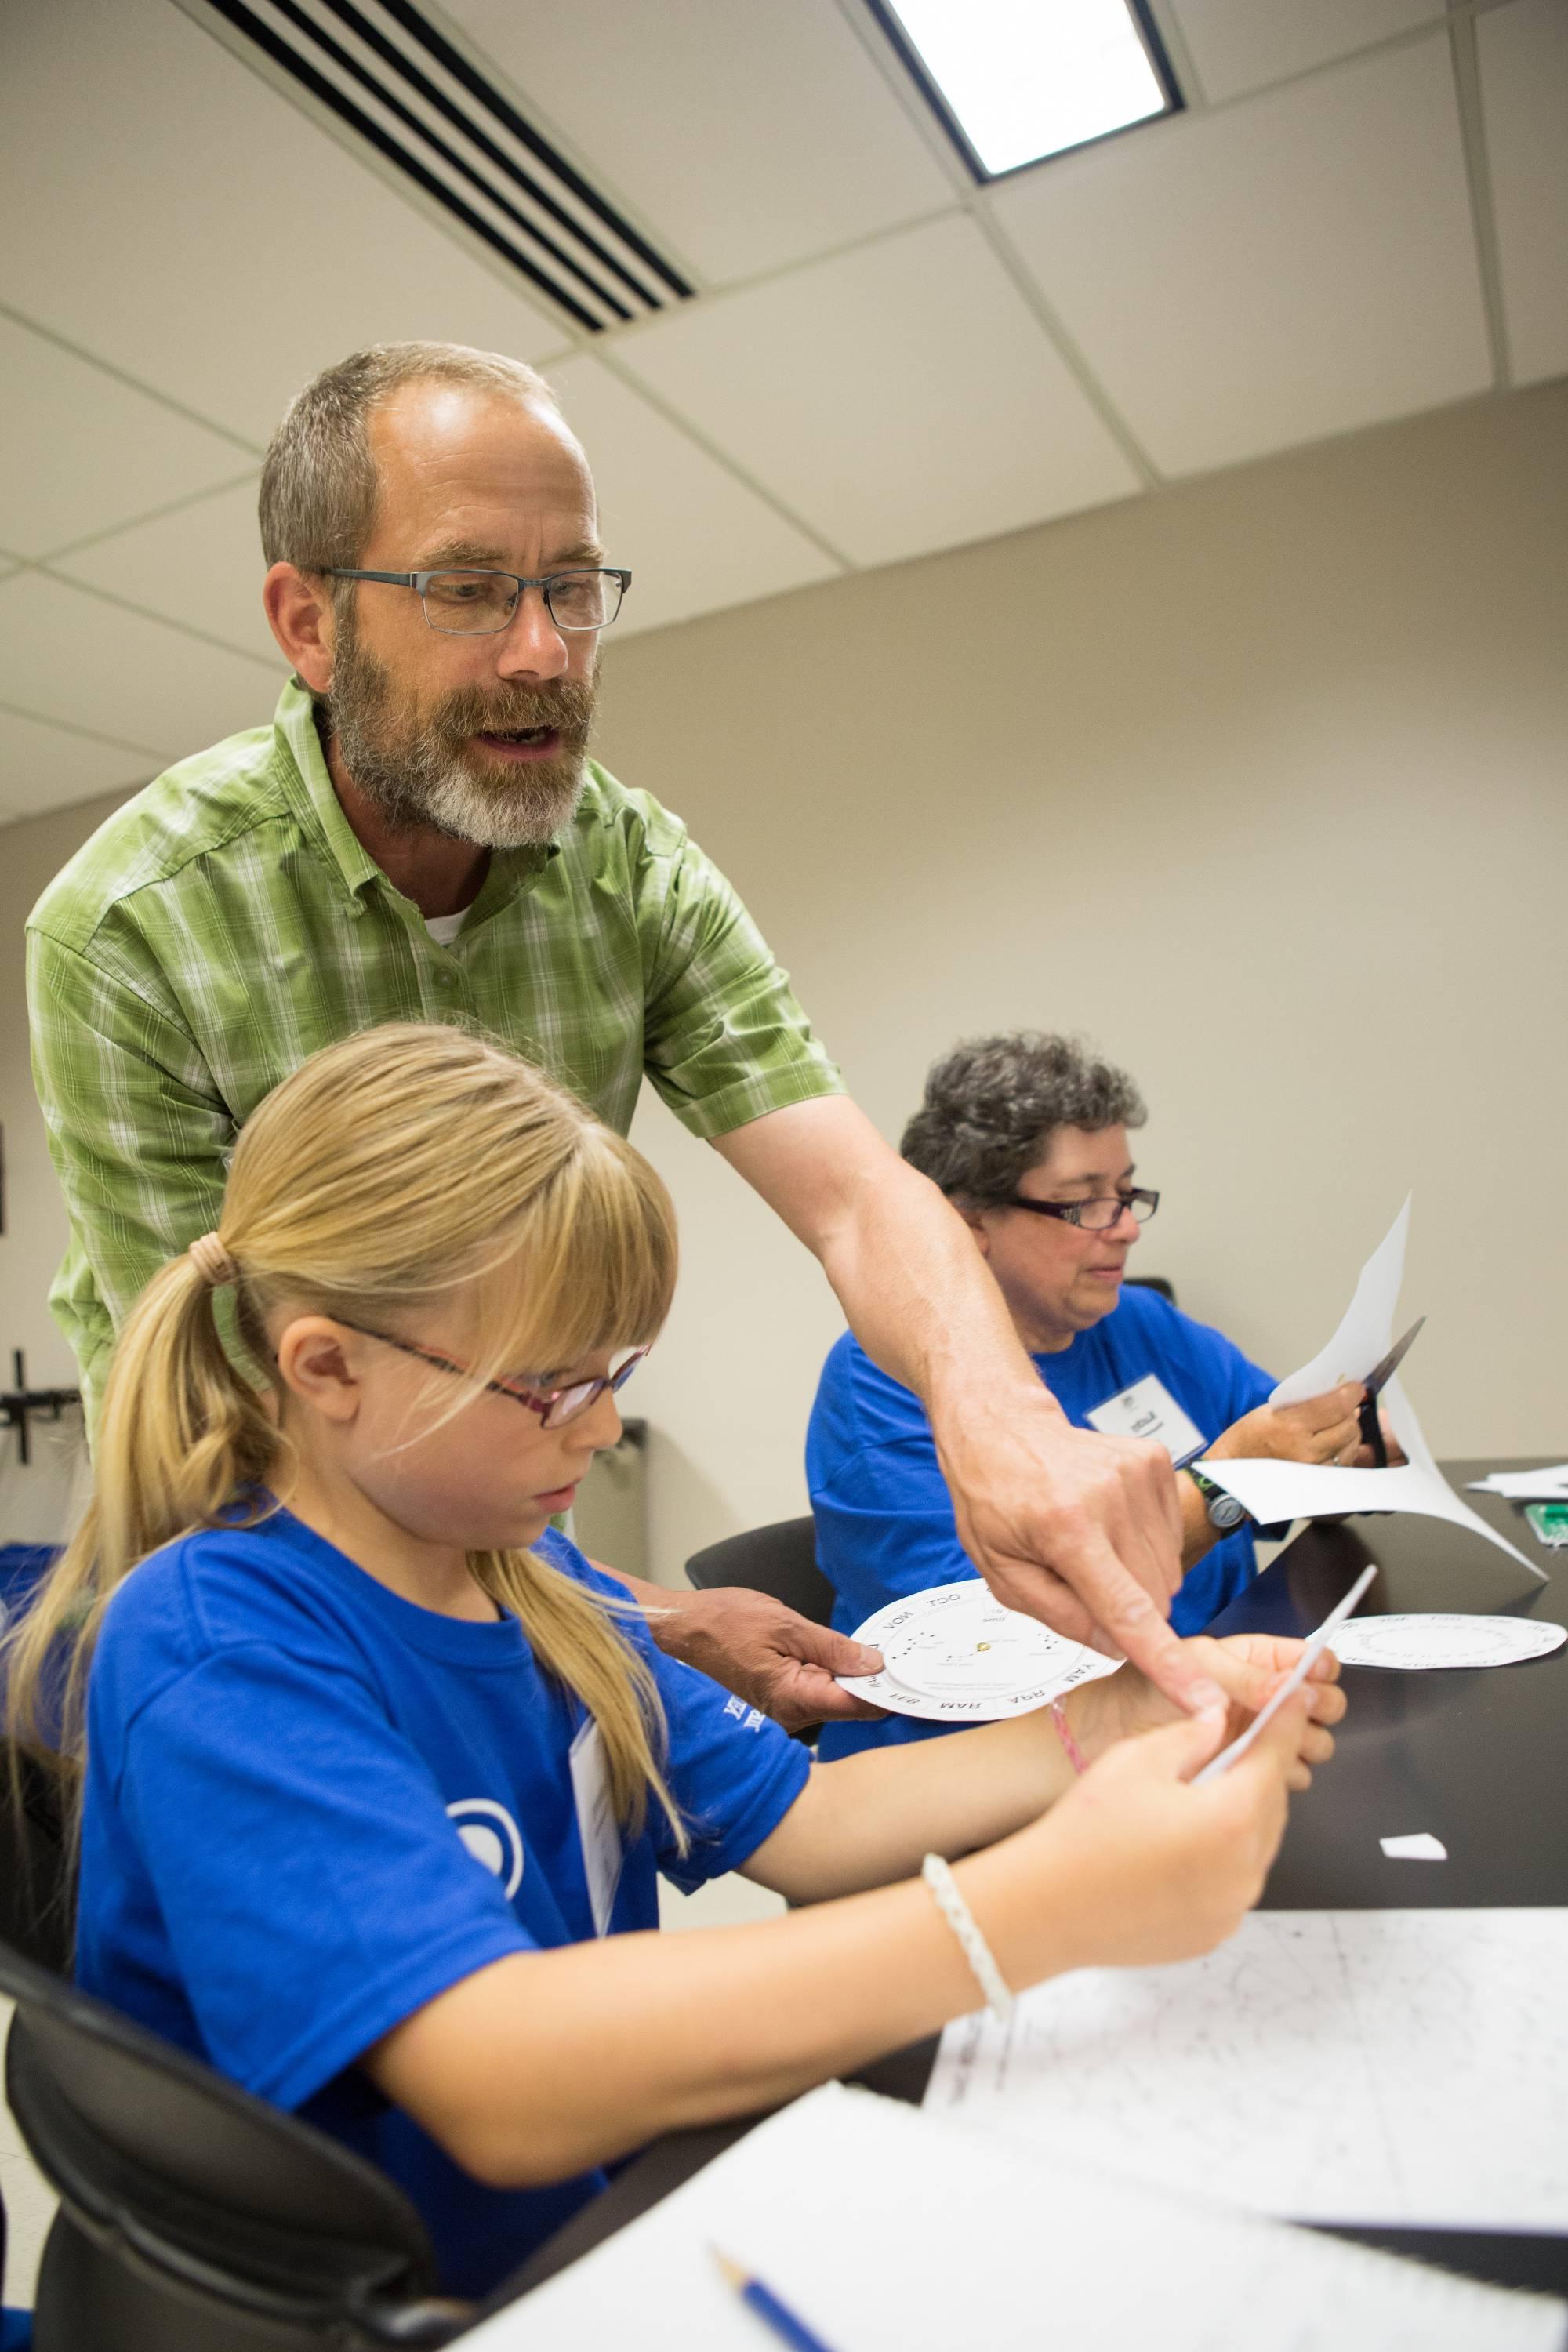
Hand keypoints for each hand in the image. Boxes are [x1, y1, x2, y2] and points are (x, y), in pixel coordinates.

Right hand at [648, 1586, 886, 1731]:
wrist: (678, 1631)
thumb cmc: (721, 1624)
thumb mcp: (785, 1624)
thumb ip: (832, 1647)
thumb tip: (873, 1663)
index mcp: (794, 1698)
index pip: (859, 1705)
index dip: (888, 1688)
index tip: (911, 1672)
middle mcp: (789, 1717)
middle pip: (849, 1706)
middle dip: (871, 1680)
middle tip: (892, 1651)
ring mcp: (782, 1715)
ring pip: (832, 1700)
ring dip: (847, 1676)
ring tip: (860, 1648)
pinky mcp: (776, 1706)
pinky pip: (813, 1695)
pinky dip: (827, 1677)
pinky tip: (830, 1656)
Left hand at [936, 1389, 1210, 1713]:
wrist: (1002, 1425)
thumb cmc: (994, 1497)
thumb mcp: (999, 1571)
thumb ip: (1058, 1615)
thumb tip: (1116, 1647)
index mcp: (1064, 1528)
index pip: (1128, 1610)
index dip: (1167, 1662)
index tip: (1205, 1701)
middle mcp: (1108, 1497)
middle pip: (1153, 1596)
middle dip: (1125, 1608)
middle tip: (1078, 1577)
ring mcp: (1137, 1473)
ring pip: (1167, 1569)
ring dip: (1134, 1575)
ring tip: (1087, 1542)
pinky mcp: (1156, 1460)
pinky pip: (1170, 1535)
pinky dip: (1143, 1544)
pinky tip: (1106, 1521)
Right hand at [1008, 1695, 1306, 1975]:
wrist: (1048, 1909)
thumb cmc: (1084, 1836)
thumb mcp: (1136, 1759)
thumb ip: (1191, 1735)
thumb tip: (1219, 1722)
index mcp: (1230, 1818)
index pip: (1275, 1756)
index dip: (1286, 1721)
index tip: (1297, 1699)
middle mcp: (1243, 1869)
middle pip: (1272, 1802)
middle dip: (1257, 1769)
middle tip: (1231, 1745)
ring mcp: (1232, 1906)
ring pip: (1257, 1844)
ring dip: (1241, 1814)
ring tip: (1195, 1797)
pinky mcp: (1214, 1930)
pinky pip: (1236, 1881)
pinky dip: (1224, 1855)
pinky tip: (1182, 1842)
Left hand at [1068, 1632, 1344, 1791]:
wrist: (1107, 1736)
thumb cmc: (1139, 1689)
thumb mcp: (1194, 1667)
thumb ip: (1246, 1677)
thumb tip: (1291, 1685)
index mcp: (1251, 1658)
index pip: (1307, 1658)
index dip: (1318, 1668)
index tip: (1316, 1677)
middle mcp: (1260, 1696)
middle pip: (1320, 1701)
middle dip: (1319, 1707)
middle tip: (1302, 1711)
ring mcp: (1256, 1733)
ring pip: (1311, 1739)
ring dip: (1305, 1741)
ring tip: (1278, 1739)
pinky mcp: (1248, 1767)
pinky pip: (1289, 1772)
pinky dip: (1285, 1771)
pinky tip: (1262, 1764)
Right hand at [1210, 1382, 1365, 1468]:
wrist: (1234, 1470)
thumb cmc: (1250, 1436)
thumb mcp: (1273, 1409)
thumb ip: (1308, 1402)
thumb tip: (1343, 1396)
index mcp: (1291, 1426)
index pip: (1337, 1406)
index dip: (1352, 1393)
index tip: (1356, 1388)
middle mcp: (1305, 1451)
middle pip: (1349, 1426)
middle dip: (1350, 1413)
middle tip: (1343, 1407)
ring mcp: (1313, 1471)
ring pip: (1350, 1446)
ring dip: (1348, 1433)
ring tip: (1335, 1426)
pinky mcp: (1317, 1484)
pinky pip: (1343, 1463)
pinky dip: (1343, 1450)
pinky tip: (1332, 1444)